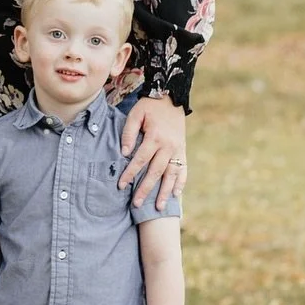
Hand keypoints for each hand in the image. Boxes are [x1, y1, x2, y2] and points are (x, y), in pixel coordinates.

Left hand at [120, 93, 186, 211]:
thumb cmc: (149, 106)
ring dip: (165, 192)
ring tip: (159, 208)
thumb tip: (124, 153)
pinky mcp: (183, 150)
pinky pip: (183, 169)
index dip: (130, 174)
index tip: (121, 185)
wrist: (171, 96)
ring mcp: (178, 149)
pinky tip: (177, 194)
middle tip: (137, 204)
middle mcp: (168, 146)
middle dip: (145, 189)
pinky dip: (181, 182)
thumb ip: (129, 133)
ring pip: (171, 175)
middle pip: (155, 172)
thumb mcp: (135, 114)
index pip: (140, 160)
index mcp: (155, 137)